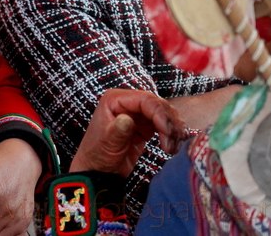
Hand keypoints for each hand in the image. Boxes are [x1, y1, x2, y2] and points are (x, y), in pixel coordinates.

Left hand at [70, 89, 187, 175]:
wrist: (99, 170)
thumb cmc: (98, 154)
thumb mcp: (107, 143)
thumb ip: (118, 130)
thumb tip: (127, 119)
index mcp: (114, 100)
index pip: (145, 99)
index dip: (160, 113)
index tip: (167, 131)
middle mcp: (127, 102)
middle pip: (158, 105)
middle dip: (169, 123)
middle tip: (173, 142)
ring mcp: (137, 113)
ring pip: (165, 114)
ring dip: (173, 130)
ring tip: (171, 148)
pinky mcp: (145, 126)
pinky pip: (164, 125)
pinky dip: (171, 135)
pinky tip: (172, 147)